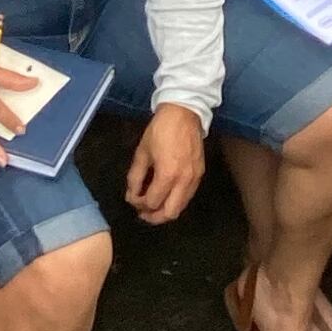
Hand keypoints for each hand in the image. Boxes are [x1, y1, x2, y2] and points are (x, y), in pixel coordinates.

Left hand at [124, 104, 205, 223]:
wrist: (184, 113)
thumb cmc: (160, 130)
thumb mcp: (142, 152)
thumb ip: (136, 177)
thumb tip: (132, 195)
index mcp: (167, 175)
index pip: (152, 202)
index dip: (139, 204)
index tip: (132, 198)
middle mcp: (184, 181)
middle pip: (170, 213)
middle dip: (154, 217)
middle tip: (143, 214)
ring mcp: (195, 179)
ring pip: (181, 207)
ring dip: (165, 211)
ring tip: (153, 207)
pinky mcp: (200, 174)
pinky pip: (187, 197)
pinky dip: (176, 201)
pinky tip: (166, 195)